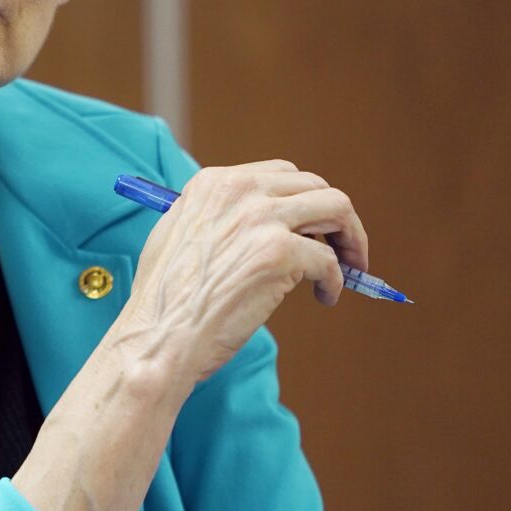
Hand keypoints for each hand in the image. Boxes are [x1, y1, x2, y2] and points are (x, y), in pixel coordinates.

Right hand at [113, 160, 368, 390]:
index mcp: (213, 183)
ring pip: (337, 209)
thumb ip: (218, 216)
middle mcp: (239, 190)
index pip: (281, 174)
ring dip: (351, 239)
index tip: (312, 226)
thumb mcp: (179, 234)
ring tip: (349, 267)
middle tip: (341, 248)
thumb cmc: (165, 299)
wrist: (160, 336)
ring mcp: (261, 220)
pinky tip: (323, 297)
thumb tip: (264, 220)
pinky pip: (330, 262)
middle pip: (316, 186)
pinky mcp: (280, 253)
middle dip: (336, 217)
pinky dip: (336, 282)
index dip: (304, 200)